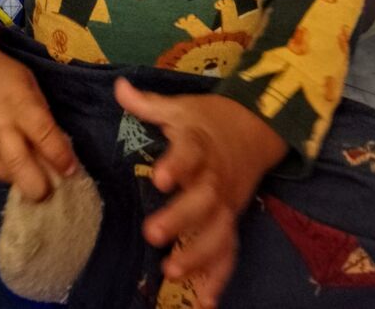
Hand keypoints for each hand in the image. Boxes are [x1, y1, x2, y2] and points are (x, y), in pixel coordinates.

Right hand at [0, 41, 77, 200]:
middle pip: (21, 169)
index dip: (61, 157)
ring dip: (22, 179)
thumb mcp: (27, 83)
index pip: (44, 136)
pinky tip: (9, 158)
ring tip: (33, 174)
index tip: (71, 170)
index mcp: (19, 104)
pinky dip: (5, 168)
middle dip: (39, 187)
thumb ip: (41, 115)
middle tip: (51, 189)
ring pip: (6, 177)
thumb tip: (58, 146)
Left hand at [114, 78, 287, 307]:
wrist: (256, 127)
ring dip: (198, 254)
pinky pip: (229, 250)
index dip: (177, 164)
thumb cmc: (208, 119)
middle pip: (203, 199)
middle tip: (152, 232)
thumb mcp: (180, 107)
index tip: (160, 177)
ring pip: (218, 231)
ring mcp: (226, 202)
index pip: (190, 152)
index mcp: (199, 144)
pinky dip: (220, 276)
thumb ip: (147, 104)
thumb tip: (118, 86)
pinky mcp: (232, 220)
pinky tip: (205, 299)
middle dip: (181, 218)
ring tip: (172, 269)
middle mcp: (215, 177)